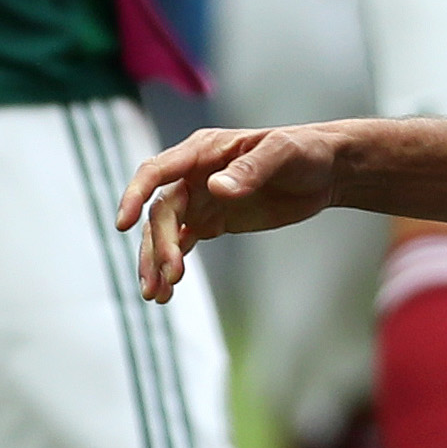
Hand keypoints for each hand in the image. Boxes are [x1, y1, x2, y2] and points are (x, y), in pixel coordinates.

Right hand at [111, 123, 345, 296]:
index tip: (122, 223)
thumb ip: (251, 169)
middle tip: (170, 276)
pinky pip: (181, 245)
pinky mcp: (212, 222)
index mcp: (202, 151)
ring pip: (164, 233)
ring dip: (156, 262)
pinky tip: (166, 293)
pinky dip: (171, 267)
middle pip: (161, 212)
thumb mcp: (283, 153)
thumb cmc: (304, 151)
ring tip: (156, 296)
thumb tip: (216, 188)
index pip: (156, 171)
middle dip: (159, 245)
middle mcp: (193, 175)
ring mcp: (200, 200)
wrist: (324, 171)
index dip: (135, 195)